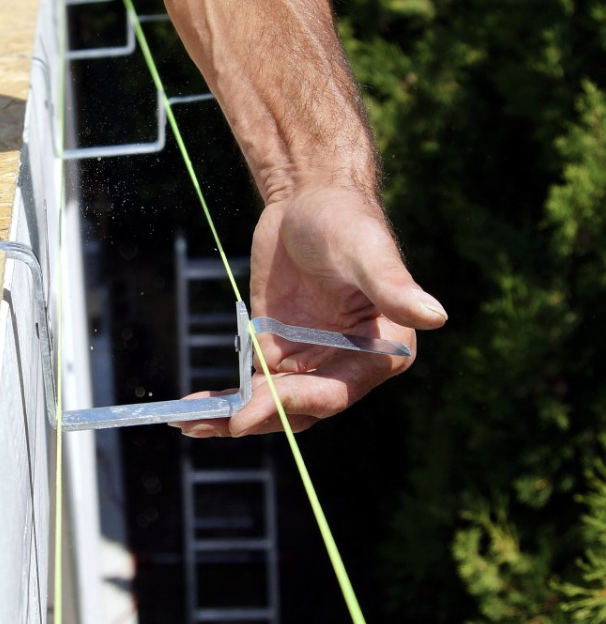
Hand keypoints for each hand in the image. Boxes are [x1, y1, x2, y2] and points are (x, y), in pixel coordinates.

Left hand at [179, 186, 446, 437]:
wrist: (309, 199)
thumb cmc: (348, 220)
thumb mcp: (367, 251)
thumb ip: (393, 287)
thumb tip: (435, 316)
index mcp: (382, 352)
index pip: (334, 392)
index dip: (293, 403)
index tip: (251, 409)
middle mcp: (346, 366)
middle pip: (299, 408)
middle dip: (256, 419)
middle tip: (210, 425)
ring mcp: (308, 362)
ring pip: (271, 406)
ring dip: (232, 419)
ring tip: (189, 424)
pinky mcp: (276, 350)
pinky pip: (250, 386)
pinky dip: (224, 400)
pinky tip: (190, 410)